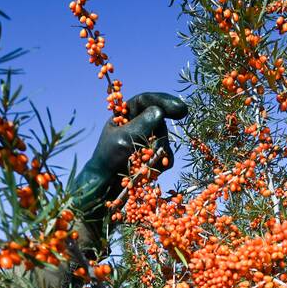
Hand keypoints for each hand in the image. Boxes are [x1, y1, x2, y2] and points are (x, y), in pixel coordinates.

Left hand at [74, 91, 188, 211]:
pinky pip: (165, 155)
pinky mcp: (149, 156)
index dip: (164, 101)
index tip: (181, 110)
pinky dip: (163, 162)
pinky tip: (156, 170)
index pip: (146, 100)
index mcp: (124, 114)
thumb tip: (160, 111)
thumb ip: (143, 124)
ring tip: (150, 164)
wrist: (105, 187)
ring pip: (163, 139)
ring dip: (161, 152)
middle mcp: (135, 125)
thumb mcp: (125, 138)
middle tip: (157, 149)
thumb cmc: (109, 160)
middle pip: (159, 121)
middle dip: (160, 136)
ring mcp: (143, 141)